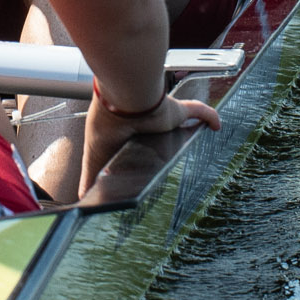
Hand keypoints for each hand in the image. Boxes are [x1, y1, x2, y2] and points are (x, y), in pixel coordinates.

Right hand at [80, 92, 221, 195]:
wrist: (121, 101)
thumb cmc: (106, 124)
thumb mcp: (94, 156)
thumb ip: (89, 177)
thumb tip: (81, 198)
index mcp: (126, 130)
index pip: (138, 141)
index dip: (144, 150)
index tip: (148, 163)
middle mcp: (146, 121)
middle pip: (161, 134)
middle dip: (167, 143)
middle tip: (173, 161)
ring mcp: (163, 116)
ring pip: (181, 123)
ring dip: (187, 131)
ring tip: (195, 152)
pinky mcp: (178, 112)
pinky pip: (199, 112)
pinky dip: (210, 117)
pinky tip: (218, 126)